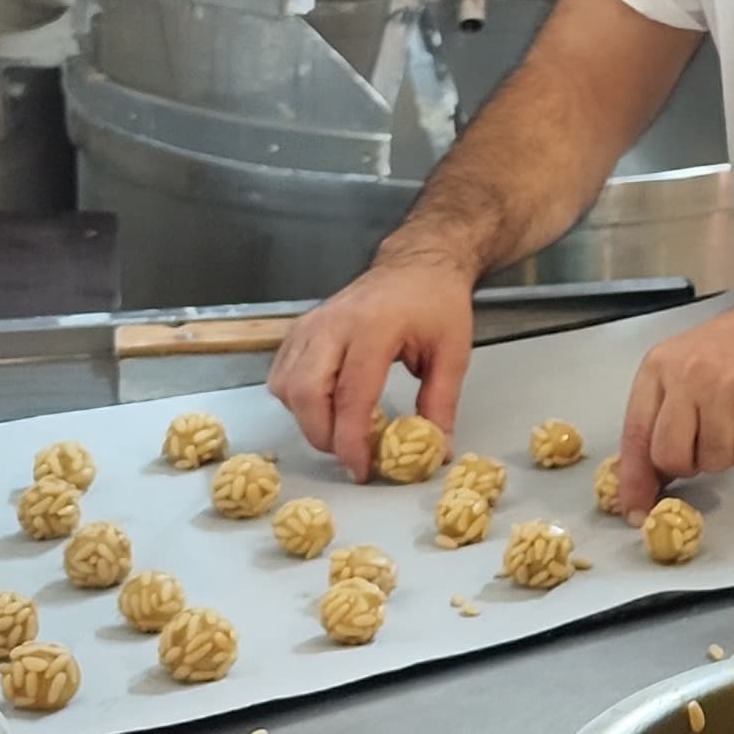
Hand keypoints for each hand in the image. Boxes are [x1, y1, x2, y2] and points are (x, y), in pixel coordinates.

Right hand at [266, 251, 475, 481]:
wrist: (417, 264)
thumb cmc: (437, 303)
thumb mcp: (453, 353)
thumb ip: (441, 403)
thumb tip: (437, 450)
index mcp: (375, 327)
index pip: (351, 394)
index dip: (351, 439)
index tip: (361, 468)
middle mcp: (333, 324)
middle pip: (305, 393)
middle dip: (322, 435)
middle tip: (350, 454)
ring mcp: (310, 325)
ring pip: (285, 386)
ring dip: (308, 419)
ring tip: (342, 428)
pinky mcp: (299, 329)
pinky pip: (280, 374)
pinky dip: (296, 400)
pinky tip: (325, 404)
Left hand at [613, 295, 733, 512]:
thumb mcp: (685, 371)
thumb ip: (662, 419)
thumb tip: (645, 482)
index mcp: (658, 368)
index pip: (635, 434)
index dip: (635, 479)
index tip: (635, 510)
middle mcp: (686, 372)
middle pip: (671, 456)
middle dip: (690, 465)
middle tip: (707, 444)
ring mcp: (725, 381)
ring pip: (714, 458)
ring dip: (730, 451)